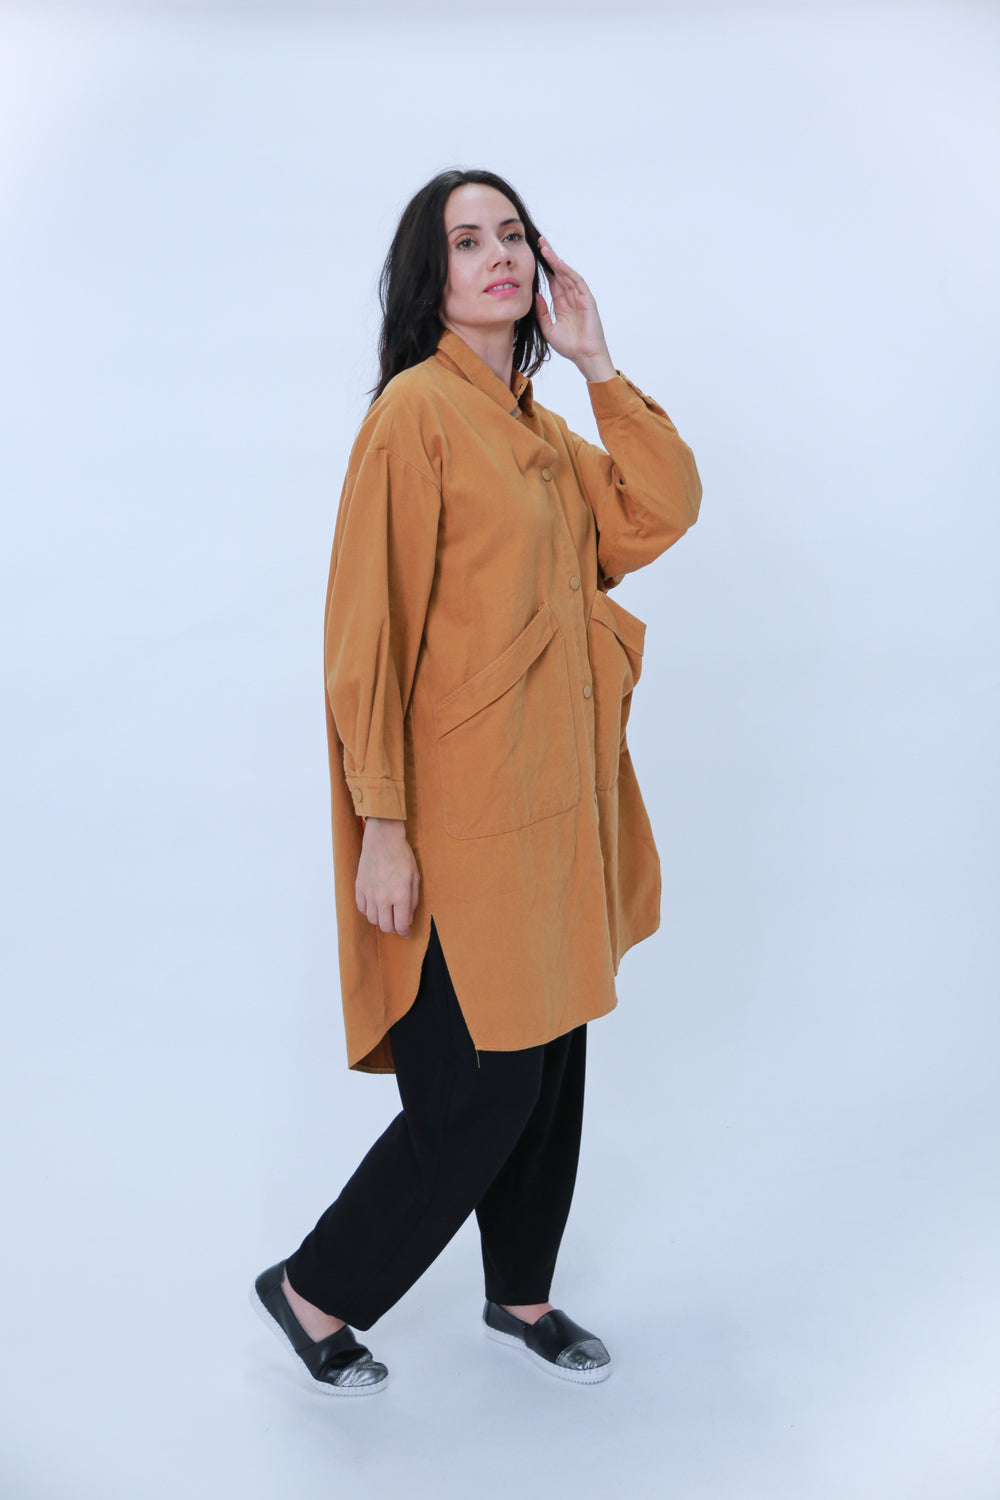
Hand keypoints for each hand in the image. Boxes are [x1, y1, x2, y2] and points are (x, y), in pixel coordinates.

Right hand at [355, 817, 419, 935]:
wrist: (383, 838)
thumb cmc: (402, 855)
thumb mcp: (415, 878)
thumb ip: (413, 901)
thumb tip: (408, 918)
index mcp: (400, 895)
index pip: (401, 925)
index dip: (405, 932)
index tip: (406, 932)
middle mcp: (383, 897)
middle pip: (385, 926)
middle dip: (394, 928)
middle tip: (397, 923)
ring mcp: (369, 893)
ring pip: (372, 919)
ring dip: (380, 920)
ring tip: (387, 913)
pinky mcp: (359, 887)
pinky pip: (361, 908)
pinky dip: (368, 910)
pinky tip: (375, 904)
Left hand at [534, 236, 615, 380]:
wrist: (584, 356)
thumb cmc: (569, 346)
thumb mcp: (548, 328)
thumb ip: (541, 312)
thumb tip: (535, 295)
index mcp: (561, 302)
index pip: (552, 279)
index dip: (543, 267)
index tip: (533, 254)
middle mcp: (571, 297)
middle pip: (559, 272)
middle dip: (549, 257)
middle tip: (539, 241)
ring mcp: (580, 297)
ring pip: (567, 274)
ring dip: (556, 261)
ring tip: (545, 248)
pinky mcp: (588, 300)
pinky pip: (577, 282)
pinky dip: (569, 272)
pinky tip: (559, 263)